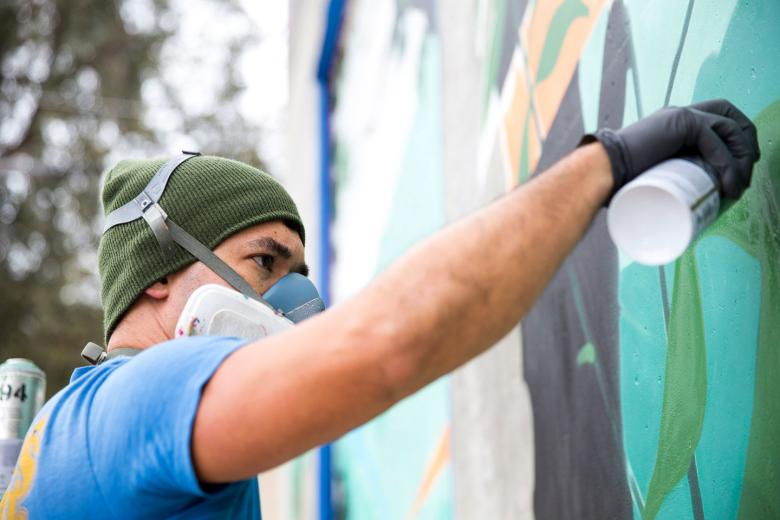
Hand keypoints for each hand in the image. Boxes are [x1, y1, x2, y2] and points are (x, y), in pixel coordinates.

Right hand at [583, 99, 759, 201]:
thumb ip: (667, 181)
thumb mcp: (652, 176)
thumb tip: (679, 208)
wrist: (601, 171)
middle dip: (746, 142)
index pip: (715, 119)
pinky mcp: (680, 123)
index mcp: (672, 124)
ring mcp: (680, 116)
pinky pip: (714, 140)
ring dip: (740, 159)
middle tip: (745, 174)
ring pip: (728, 128)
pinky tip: (727, 183)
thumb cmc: (619, 181)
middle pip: (729, 115)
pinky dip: (726, 163)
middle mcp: (679, 114)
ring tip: (736, 187)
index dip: (735, 139)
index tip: (740, 168)